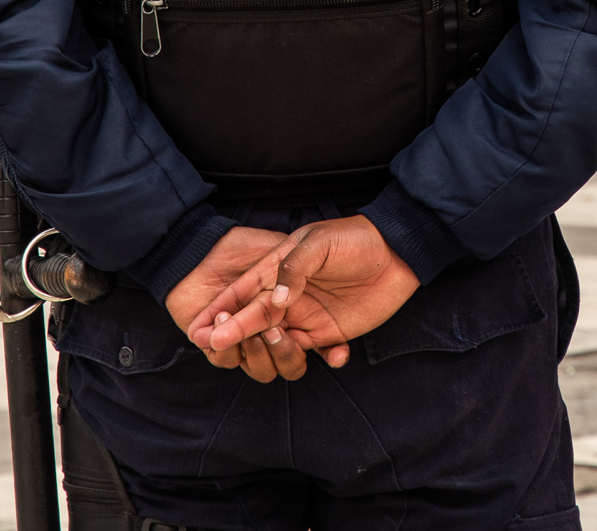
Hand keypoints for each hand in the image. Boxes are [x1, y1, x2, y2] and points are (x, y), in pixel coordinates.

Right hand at [188, 215, 419, 376]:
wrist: (396, 251)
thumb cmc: (353, 238)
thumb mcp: (318, 242)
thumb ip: (293, 268)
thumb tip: (277, 300)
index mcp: (276, 272)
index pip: (241, 295)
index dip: (219, 313)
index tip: (199, 331)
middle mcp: (287, 298)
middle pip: (252, 324)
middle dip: (234, 334)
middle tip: (218, 344)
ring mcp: (307, 317)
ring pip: (278, 346)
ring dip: (279, 351)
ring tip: (285, 339)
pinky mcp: (331, 332)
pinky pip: (318, 354)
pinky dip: (327, 359)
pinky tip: (337, 353)